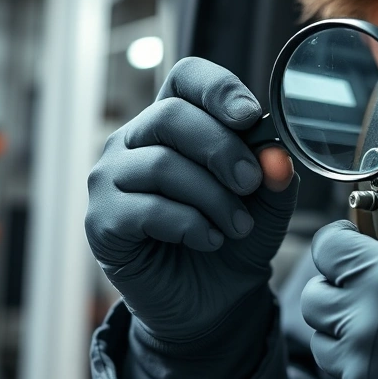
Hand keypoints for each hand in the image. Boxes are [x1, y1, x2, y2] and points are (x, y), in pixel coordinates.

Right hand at [86, 57, 297, 343]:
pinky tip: (209, 240)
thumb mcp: (269, 201)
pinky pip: (144, 209)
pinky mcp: (102, 221)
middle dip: (222, 150)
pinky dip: (188, 224)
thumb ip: (275, 173)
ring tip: (237, 225)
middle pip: (171, 116)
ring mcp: (111, 179)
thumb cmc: (236, 236)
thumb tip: (275, 155)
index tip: (248, 116)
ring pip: (160, 165)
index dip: (217, 89)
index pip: (186, 78)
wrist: (215, 300)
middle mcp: (135, 141)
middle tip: (251, 184)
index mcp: (176, 121)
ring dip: (211, 197)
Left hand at [301, 172, 377, 378]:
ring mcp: (363, 372)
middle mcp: (364, 327)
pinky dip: (361, 366)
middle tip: (364, 280)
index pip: (326, 248)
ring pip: (323, 343)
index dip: (338, 238)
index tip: (353, 239)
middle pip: (313, 298)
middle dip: (333, 283)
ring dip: (341, 327)